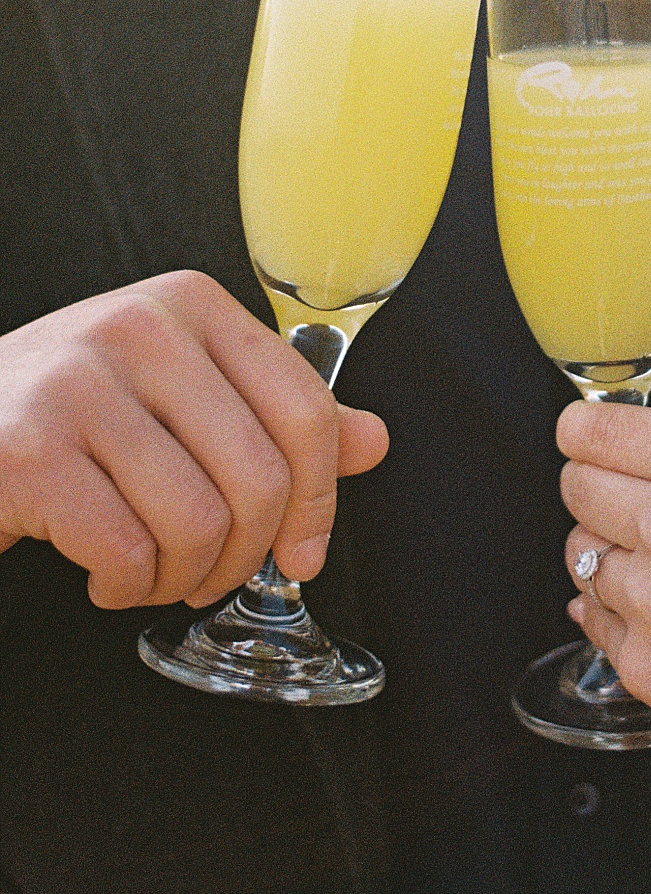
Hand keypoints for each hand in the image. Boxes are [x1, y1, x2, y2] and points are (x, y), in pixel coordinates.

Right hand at [0, 271, 387, 608]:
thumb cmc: (66, 418)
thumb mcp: (177, 396)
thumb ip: (275, 416)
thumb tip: (372, 441)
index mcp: (191, 307)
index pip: (306, 412)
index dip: (319, 500)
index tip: (305, 552)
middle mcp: (138, 329)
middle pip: (260, 477)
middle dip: (247, 554)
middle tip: (214, 576)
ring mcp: (77, 384)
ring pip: (197, 521)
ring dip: (184, 577)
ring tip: (155, 576)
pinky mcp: (26, 449)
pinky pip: (126, 550)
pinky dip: (127, 587)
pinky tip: (106, 578)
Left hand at [556, 400, 650, 744]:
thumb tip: (618, 461)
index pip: (595, 428)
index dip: (589, 435)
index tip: (589, 443)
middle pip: (576, 486)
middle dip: (602, 495)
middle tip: (644, 514)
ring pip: (581, 555)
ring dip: (616, 559)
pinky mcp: (641, 658)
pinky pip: (595, 619)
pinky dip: (625, 618)